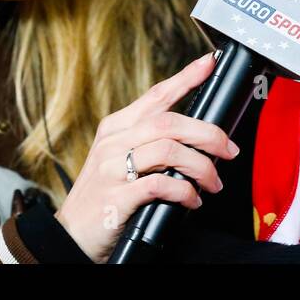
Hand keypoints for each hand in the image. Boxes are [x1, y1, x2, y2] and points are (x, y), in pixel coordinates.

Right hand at [54, 52, 239, 261]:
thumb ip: (149, 144)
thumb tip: (195, 139)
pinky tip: (192, 200)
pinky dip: (185, 192)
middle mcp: (113, 142)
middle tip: (229, 150)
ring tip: (213, 183)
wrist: (71, 236)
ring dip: (201, 167)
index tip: (209, 63)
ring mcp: (112, 168)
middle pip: (170, 122)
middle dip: (209, 134)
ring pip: (170, 151)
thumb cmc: (102, 198)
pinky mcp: (116, 197)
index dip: (185, 77)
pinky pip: (161, 185)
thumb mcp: (118, 160)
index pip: (156, 95)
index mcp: (116, 127)